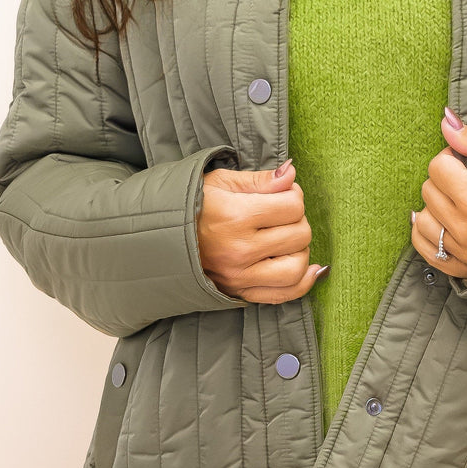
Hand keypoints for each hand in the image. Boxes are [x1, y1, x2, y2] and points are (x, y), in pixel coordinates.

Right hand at [198, 159, 326, 303]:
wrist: (155, 239)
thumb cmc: (191, 205)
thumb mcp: (221, 182)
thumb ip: (261, 180)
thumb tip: (291, 173)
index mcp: (235, 216)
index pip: (293, 205)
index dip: (293, 194)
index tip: (280, 193)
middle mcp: (239, 249)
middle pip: (300, 234)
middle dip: (297, 219)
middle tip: (280, 214)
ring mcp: (240, 275)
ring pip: (297, 267)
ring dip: (299, 249)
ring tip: (286, 238)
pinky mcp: (240, 292)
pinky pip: (284, 295)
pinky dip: (304, 282)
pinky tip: (311, 269)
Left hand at [411, 108, 466, 279]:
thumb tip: (445, 119)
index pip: (438, 167)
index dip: (453, 159)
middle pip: (429, 192)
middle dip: (445, 181)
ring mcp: (466, 253)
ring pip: (424, 221)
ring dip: (437, 207)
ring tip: (462, 203)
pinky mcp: (466, 269)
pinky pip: (427, 251)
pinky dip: (428, 234)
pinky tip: (441, 222)